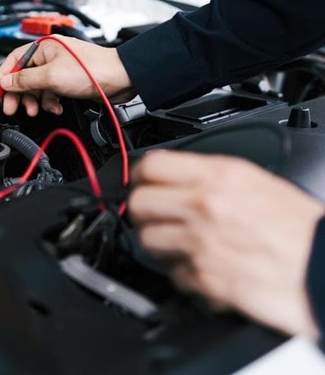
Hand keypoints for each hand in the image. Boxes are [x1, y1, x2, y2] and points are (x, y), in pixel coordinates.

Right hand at [0, 35, 133, 115]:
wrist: (120, 78)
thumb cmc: (91, 70)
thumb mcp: (51, 77)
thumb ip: (25, 80)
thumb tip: (5, 82)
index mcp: (43, 47)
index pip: (12, 61)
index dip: (0, 77)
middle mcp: (49, 56)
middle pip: (22, 76)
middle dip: (17, 94)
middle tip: (10, 108)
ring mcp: (58, 69)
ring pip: (36, 87)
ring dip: (34, 101)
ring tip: (35, 110)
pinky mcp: (66, 80)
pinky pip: (49, 92)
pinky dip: (49, 102)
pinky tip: (54, 107)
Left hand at [128, 150, 323, 337]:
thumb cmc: (302, 231)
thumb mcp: (259, 183)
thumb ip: (213, 178)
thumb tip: (177, 178)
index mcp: (220, 176)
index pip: (151, 165)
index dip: (140, 176)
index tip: (141, 183)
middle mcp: (205, 205)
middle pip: (138, 203)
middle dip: (143, 212)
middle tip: (156, 217)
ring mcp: (200, 242)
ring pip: (147, 240)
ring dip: (160, 245)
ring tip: (181, 246)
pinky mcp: (203, 277)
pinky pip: (172, 274)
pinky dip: (184, 274)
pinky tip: (204, 268)